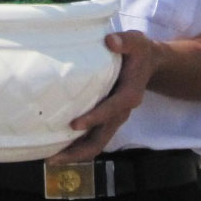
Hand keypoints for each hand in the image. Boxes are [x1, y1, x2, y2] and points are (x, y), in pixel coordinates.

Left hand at [47, 30, 156, 163]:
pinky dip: (79, 146)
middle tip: (54, 157)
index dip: (94, 118)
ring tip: (51, 159)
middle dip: (79, 150)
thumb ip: (124, 41)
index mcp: (129, 95)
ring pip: (97, 143)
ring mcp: (115, 118)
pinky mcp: (108, 119)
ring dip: (76, 153)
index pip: (111, 109)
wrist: (149, 64)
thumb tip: (110, 41)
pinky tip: (60, 147)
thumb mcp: (136, 41)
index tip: (75, 125)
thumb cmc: (139, 52)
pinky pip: (94, 138)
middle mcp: (122, 112)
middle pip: (102, 138)